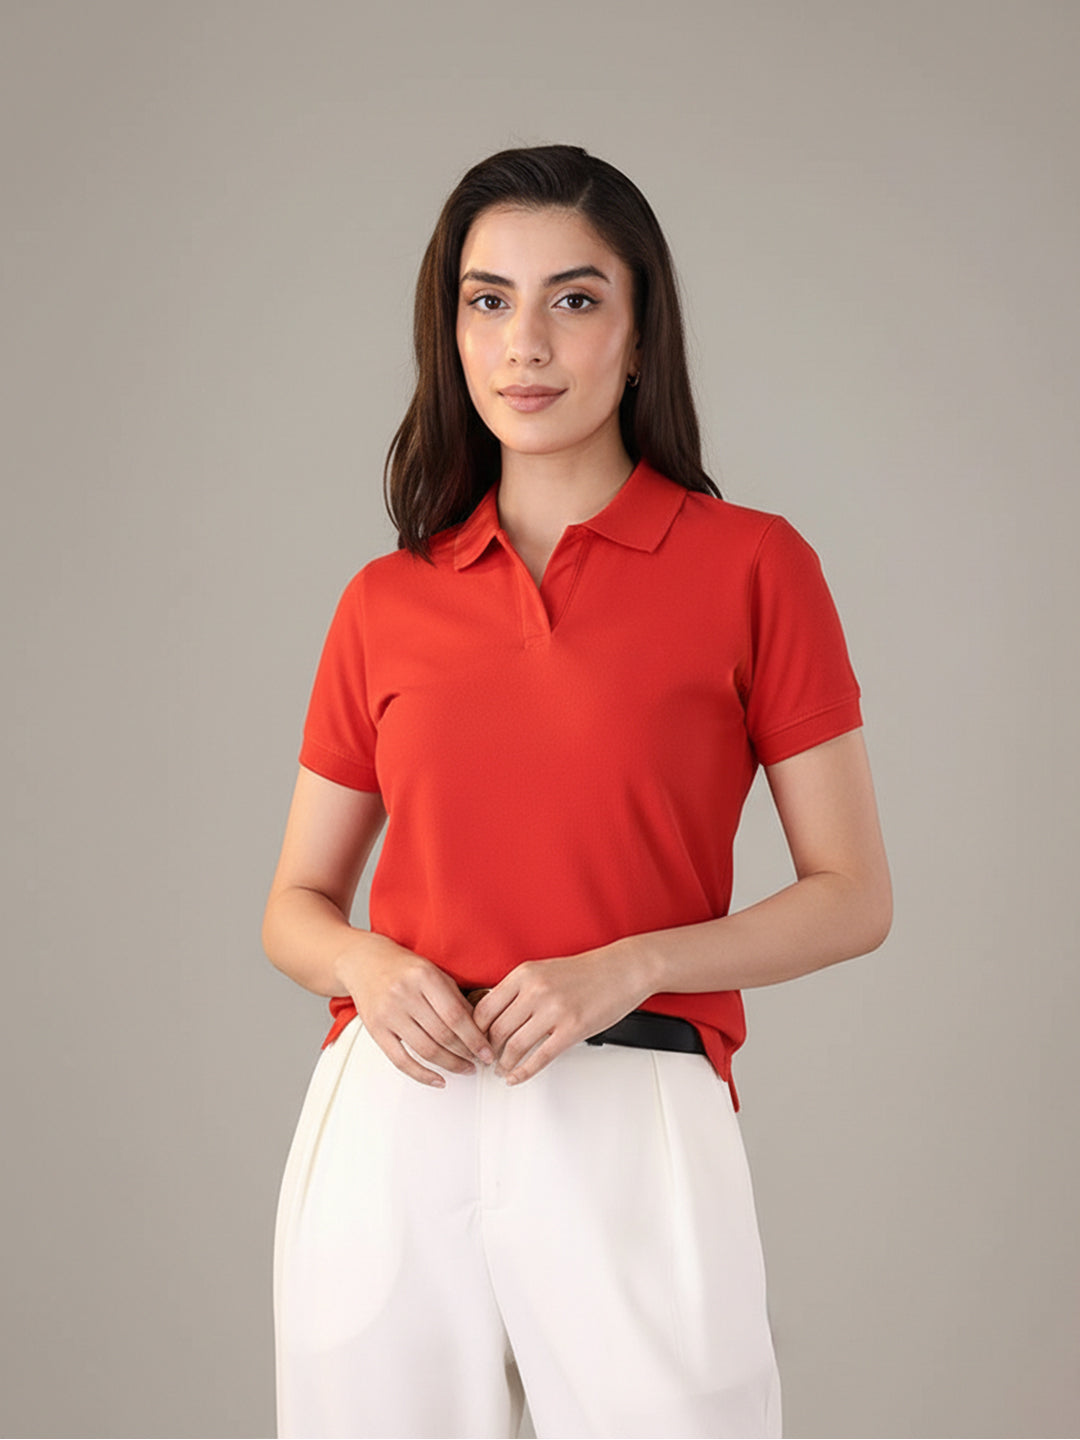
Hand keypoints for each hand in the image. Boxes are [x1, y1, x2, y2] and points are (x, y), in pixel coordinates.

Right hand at [336, 934, 494, 1087]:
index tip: (487, 1051)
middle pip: (442, 1034)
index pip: (455, 1015)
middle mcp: (404, 994)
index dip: (475, 1038)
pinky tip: (439, 1079)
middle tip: (479, 1061)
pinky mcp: (376, 1030)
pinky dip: (422, 1075)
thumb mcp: (434, 973)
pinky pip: (401, 1060)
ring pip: (425, 1050)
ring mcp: (388, 1013)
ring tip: (464, 1068)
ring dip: (450, 1065)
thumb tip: (479, 1029)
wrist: (364, 962)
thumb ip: (455, 998)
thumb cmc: (403, 967)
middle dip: (466, 1053)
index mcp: (424, 976)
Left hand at [472, 944, 653, 1085]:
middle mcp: (535, 991)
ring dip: (503, 1064)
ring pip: (513, 1046)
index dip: (474, 1030)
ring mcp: (554, 1011)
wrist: (623, 969)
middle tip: (485, 1060)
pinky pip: (539, 1058)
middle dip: (486, 1051)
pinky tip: (516, 1077)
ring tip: (500, 1070)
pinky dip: (523, 1073)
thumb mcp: (544, 970)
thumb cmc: (587, 971)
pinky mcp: (572, 1029)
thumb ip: (519, 989)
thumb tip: (495, 1014)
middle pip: (495, 1030)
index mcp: (524, 974)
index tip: (473, 1041)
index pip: (484, 1008)